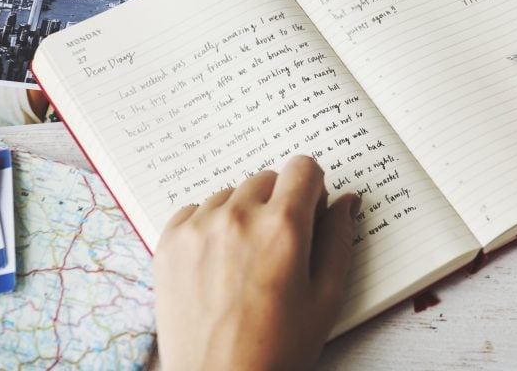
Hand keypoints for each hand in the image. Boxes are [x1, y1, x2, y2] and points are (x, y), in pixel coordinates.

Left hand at [154, 156, 360, 370]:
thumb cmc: (278, 349)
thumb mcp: (326, 298)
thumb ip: (339, 239)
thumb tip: (346, 201)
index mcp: (283, 227)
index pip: (303, 166)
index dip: (312, 188)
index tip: (309, 212)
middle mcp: (238, 216)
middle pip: (267, 178)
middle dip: (278, 202)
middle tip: (279, 247)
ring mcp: (199, 228)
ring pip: (230, 193)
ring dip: (242, 213)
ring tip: (245, 260)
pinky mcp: (170, 243)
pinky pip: (195, 210)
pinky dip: (209, 226)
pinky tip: (217, 262)